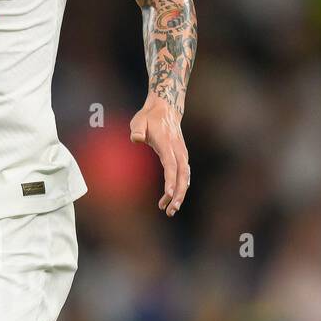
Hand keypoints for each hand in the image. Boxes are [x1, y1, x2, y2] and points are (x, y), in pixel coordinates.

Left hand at [129, 96, 189, 216]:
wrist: (166, 109)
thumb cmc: (149, 117)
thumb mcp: (138, 120)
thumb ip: (137, 130)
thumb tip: (135, 139)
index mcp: (167, 144)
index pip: (171, 164)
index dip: (170, 179)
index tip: (168, 193)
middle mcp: (178, 150)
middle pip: (182, 175)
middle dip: (178, 193)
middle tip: (170, 210)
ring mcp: (182, 154)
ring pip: (185, 178)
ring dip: (179, 195)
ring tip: (169, 210)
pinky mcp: (182, 158)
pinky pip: (183, 176)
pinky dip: (179, 188)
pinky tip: (169, 199)